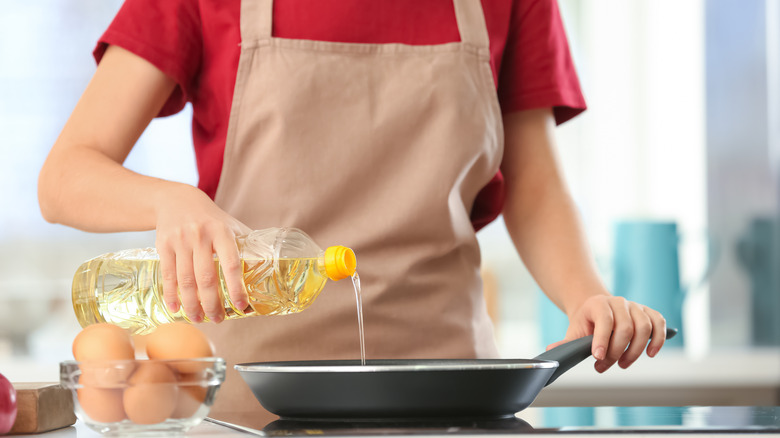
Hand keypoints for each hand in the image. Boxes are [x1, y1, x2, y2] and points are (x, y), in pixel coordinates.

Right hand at [154, 184, 252, 323]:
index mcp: (222, 231)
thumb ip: (246, 244)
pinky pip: (168, 275)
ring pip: (186, 280)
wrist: (176, 199)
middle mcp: (200, 235)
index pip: (231, 263)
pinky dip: (171, 295)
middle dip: (212, 303)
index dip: (236, 287)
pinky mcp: (163, 245)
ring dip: (192, 304)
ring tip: (198, 318)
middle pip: (206, 277)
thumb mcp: (231, 224)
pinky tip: (175, 308)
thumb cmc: (210, 217)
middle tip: (218, 319)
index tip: (241, 305)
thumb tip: (271, 266)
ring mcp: (180, 241)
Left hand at [547, 295, 666, 372]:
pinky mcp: (648, 313)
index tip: (598, 357)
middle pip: (626, 328)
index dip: (603, 340)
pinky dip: (658, 339)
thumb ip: (566, 342)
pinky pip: (659, 323)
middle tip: (606, 366)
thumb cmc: (585, 322)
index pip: (605, 321)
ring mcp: (635, 307)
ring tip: (623, 364)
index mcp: (598, 304)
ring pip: (644, 328)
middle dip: (617, 352)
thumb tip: (551, 351)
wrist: (596, 308)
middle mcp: (619, 302)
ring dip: (635, 351)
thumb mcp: (574, 330)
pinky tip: (650, 353)